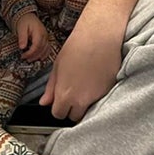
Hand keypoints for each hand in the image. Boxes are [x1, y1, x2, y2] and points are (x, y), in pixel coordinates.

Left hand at [16, 13, 49, 62]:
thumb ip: (22, 38)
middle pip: (42, 49)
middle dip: (34, 56)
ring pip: (46, 50)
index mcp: (38, 33)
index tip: (24, 56)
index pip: (36, 46)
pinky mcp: (46, 39)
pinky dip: (44, 54)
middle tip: (26, 59)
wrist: (28, 16)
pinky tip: (39, 57)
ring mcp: (46, 37)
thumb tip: (22, 47)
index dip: (30, 53)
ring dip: (39, 56)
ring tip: (30, 59)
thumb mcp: (21, 28)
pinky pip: (48, 48)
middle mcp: (44, 36)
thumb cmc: (24, 21)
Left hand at [39, 6, 125, 120]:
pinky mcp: (109, 91)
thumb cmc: (76, 48)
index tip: (60, 101)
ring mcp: (97, 97)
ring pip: (89, 110)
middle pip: (74, 116)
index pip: (59, 114)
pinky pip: (101, 100)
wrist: (99, 38)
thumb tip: (44, 102)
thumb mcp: (57, 67)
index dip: (58, 108)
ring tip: (84, 87)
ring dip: (85, 104)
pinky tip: (95, 81)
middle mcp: (81, 100)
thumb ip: (51, 88)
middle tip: (72, 95)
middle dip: (72, 109)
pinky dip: (97, 95)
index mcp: (65, 94)